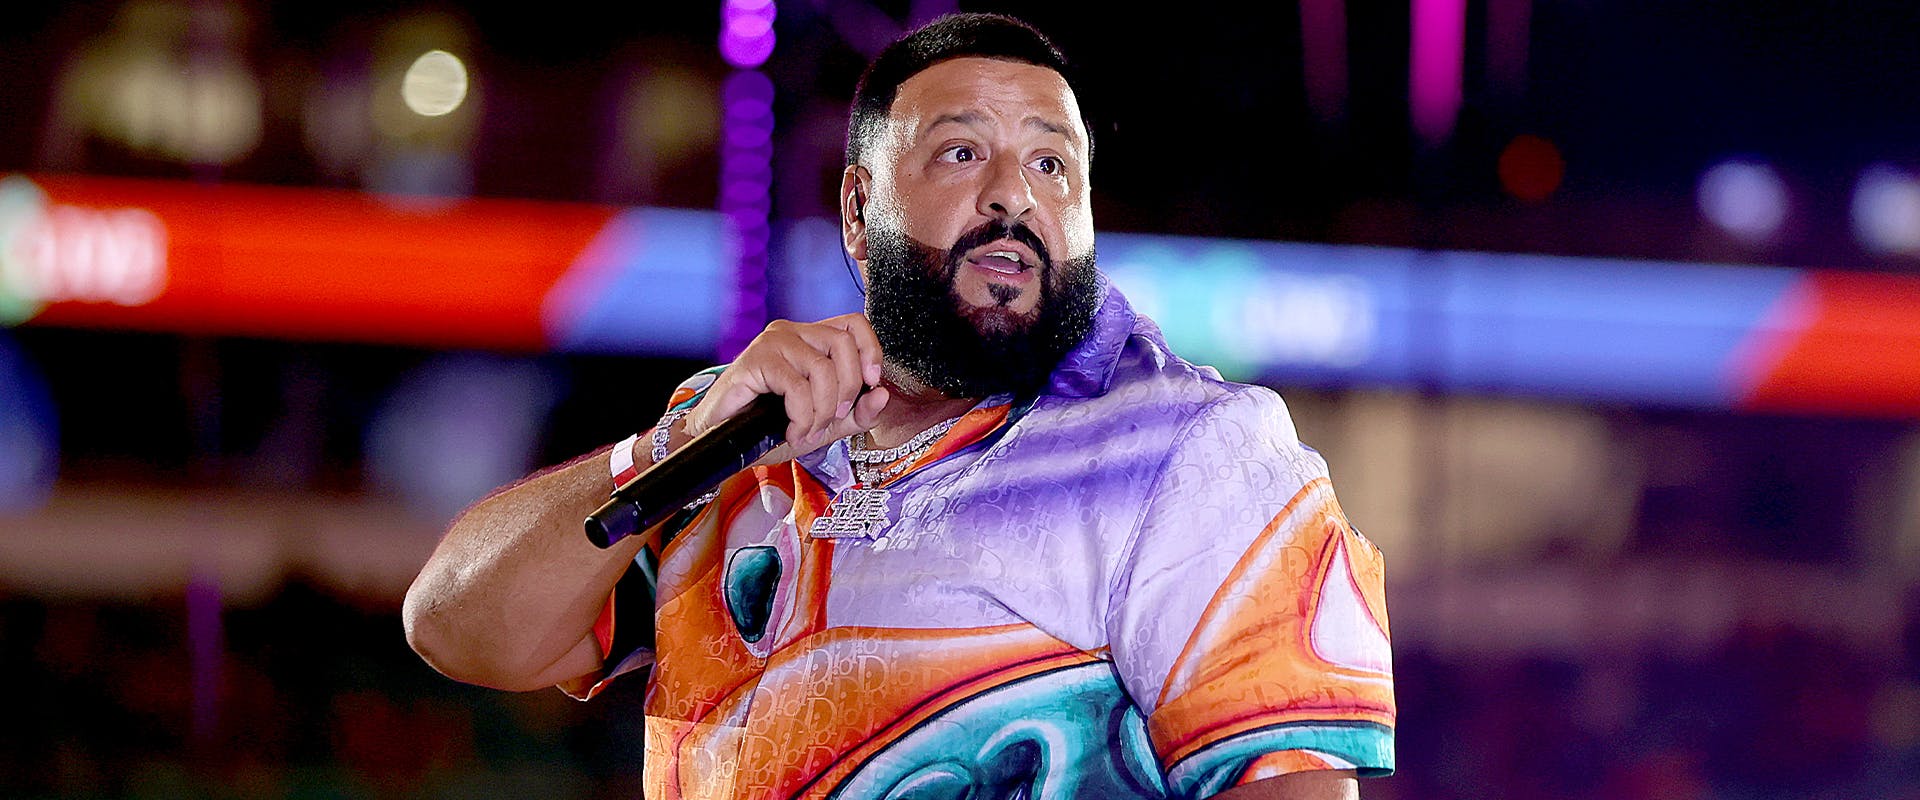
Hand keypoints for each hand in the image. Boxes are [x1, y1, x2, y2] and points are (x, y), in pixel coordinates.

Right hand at [682, 314, 890, 453]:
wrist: (725, 440)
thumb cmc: (771, 427)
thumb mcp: (826, 424)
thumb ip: (858, 413)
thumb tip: (884, 395)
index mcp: (811, 339)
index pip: (854, 324)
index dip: (871, 351)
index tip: (871, 385)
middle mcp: (793, 332)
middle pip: (843, 344)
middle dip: (847, 390)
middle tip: (832, 419)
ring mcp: (773, 342)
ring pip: (822, 368)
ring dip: (821, 410)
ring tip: (807, 430)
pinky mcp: (756, 359)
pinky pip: (796, 385)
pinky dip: (801, 415)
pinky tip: (792, 430)